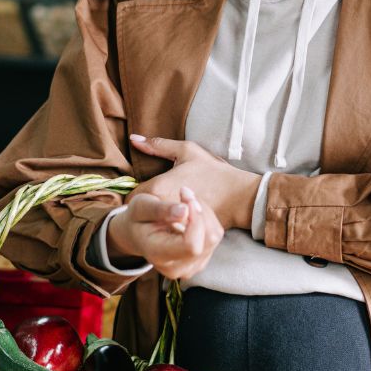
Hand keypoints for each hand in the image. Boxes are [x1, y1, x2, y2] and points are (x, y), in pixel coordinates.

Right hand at [106, 187, 223, 279]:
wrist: (137, 235)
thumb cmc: (138, 218)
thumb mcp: (141, 206)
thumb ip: (160, 209)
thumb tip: (185, 211)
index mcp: (158, 255)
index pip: (191, 245)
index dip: (196, 219)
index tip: (187, 197)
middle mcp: (177, 268)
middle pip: (207, 239)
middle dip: (200, 211)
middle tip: (184, 192)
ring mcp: (191, 267)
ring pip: (214, 235)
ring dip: (204, 213)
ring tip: (185, 201)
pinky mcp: (201, 260)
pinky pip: (215, 236)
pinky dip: (206, 219)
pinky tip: (190, 213)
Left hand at [129, 134, 261, 231]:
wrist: (240, 196)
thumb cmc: (214, 171)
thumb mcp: (187, 151)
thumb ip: (158, 145)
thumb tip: (133, 138)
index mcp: (157, 187)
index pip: (131, 197)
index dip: (135, 193)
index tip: (144, 190)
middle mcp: (160, 207)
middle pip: (141, 211)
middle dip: (145, 206)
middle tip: (154, 199)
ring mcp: (171, 222)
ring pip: (153, 222)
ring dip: (156, 217)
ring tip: (165, 210)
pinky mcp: (183, 232)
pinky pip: (168, 230)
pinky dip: (170, 226)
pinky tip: (178, 219)